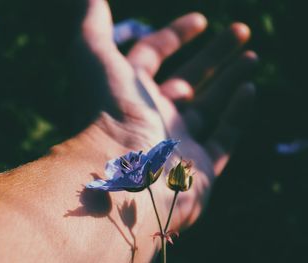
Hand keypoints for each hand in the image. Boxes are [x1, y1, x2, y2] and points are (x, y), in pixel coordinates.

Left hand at [79, 0, 257, 228]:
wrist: (122, 178)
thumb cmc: (107, 115)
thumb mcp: (94, 57)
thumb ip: (92, 25)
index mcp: (130, 93)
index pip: (152, 57)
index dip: (174, 35)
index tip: (200, 20)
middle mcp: (153, 117)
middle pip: (188, 79)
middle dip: (214, 53)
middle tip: (239, 30)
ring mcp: (178, 143)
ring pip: (209, 107)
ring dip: (230, 79)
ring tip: (251, 56)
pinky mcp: (200, 168)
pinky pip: (224, 138)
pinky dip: (237, 115)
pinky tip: (249, 90)